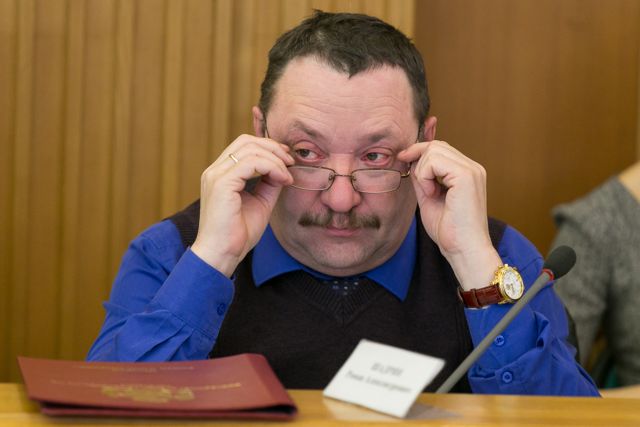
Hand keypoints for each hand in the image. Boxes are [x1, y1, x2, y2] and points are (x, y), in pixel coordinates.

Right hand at [191, 135, 293, 276]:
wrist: (222, 255)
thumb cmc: (238, 234)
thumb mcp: (260, 202)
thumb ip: (269, 183)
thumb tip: (283, 169)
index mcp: (221, 174)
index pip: (243, 146)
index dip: (268, 147)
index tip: (287, 160)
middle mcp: (215, 171)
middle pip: (246, 141)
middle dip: (273, 147)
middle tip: (291, 161)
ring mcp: (216, 175)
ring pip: (250, 148)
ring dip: (275, 158)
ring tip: (287, 175)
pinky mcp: (222, 183)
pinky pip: (251, 163)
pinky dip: (271, 167)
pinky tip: (282, 179)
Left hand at [397, 140, 501, 289]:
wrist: (464, 250)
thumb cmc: (449, 231)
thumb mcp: (429, 197)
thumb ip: (422, 178)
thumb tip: (411, 160)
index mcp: (467, 172)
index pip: (441, 148)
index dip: (419, 151)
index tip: (403, 159)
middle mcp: (473, 167)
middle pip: (437, 145)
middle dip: (417, 157)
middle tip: (414, 180)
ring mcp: (472, 170)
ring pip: (434, 150)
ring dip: (422, 171)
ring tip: (429, 193)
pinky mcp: (466, 176)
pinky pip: (434, 161)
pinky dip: (425, 176)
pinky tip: (431, 193)